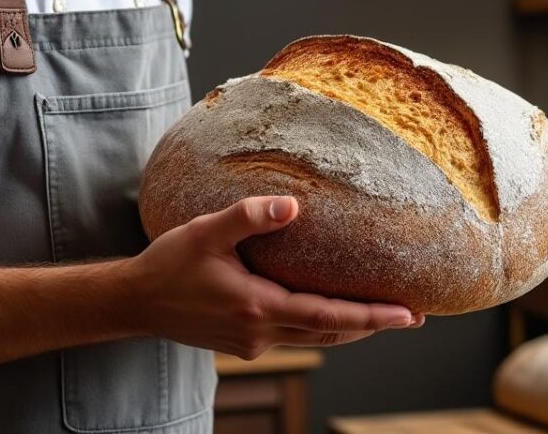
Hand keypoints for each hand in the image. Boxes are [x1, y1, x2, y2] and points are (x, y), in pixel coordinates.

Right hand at [122, 196, 422, 358]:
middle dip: (374, 325)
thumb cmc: (168, 264)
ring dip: (351, 328)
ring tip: (386, 315)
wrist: (133, 303)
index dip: (372, 316)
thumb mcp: (205, 232)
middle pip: (331, 332)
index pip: (329, 316)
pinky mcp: (245, 341)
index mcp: (258, 307)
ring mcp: (254, 341)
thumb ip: (248, 217)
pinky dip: (322, 325)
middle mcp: (261, 332)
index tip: (408, 314)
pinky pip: (296, 335)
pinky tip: (334, 310)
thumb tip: (293, 205)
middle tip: (414, 315)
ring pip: (316, 338)